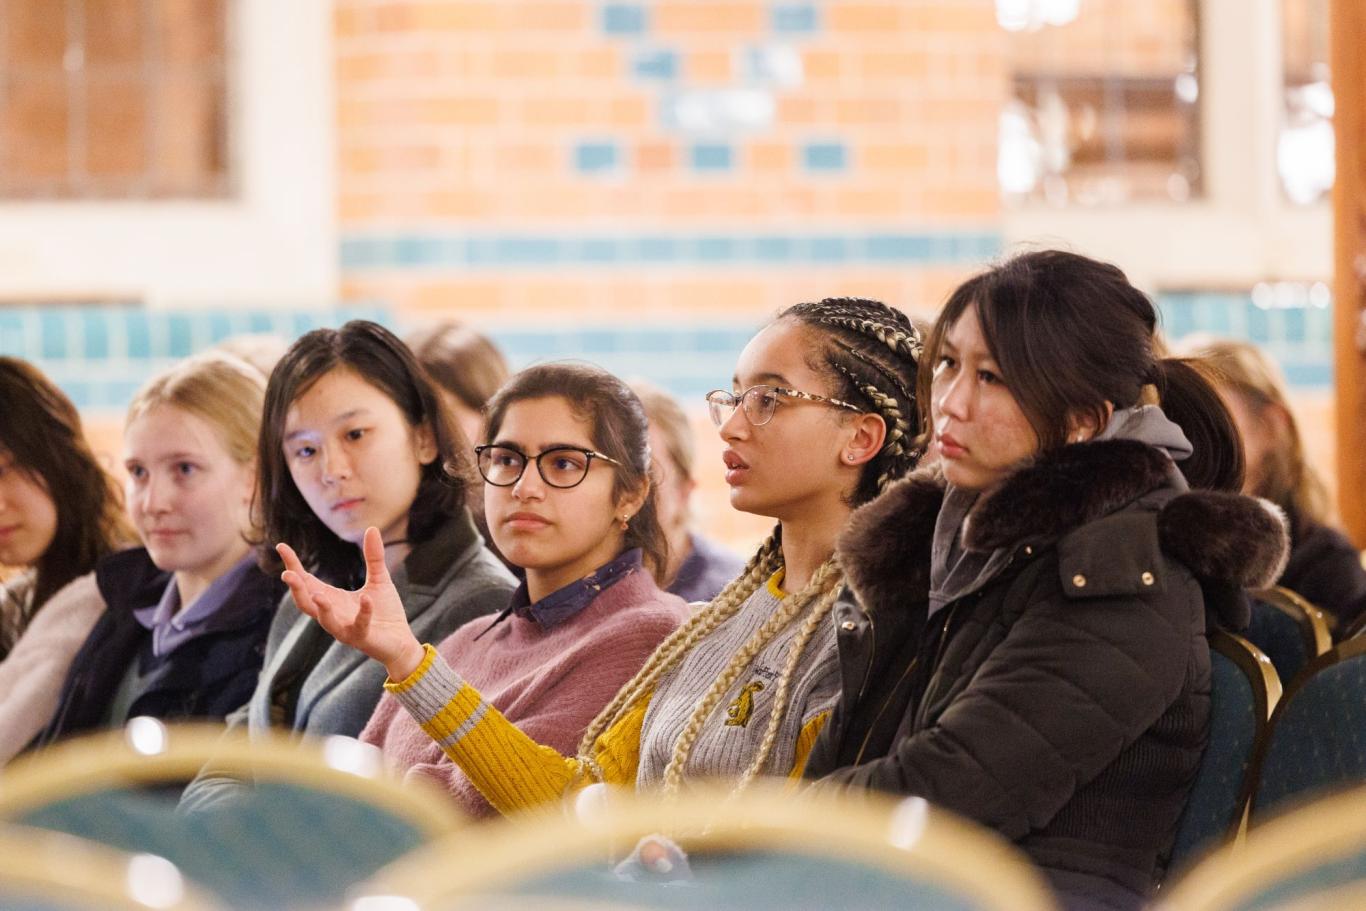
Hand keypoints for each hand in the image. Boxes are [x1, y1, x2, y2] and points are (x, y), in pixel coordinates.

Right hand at [277, 526, 426, 680]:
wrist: (401, 641)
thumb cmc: (385, 612)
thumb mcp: (379, 579)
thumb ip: (373, 556)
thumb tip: (371, 528)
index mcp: (332, 599)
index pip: (307, 582)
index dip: (294, 566)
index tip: (281, 547)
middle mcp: (333, 614)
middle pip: (306, 603)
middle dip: (296, 590)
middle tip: (286, 574)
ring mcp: (346, 628)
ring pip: (325, 620)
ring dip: (320, 608)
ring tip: (318, 595)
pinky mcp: (363, 637)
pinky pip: (359, 625)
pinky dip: (362, 612)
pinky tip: (365, 597)